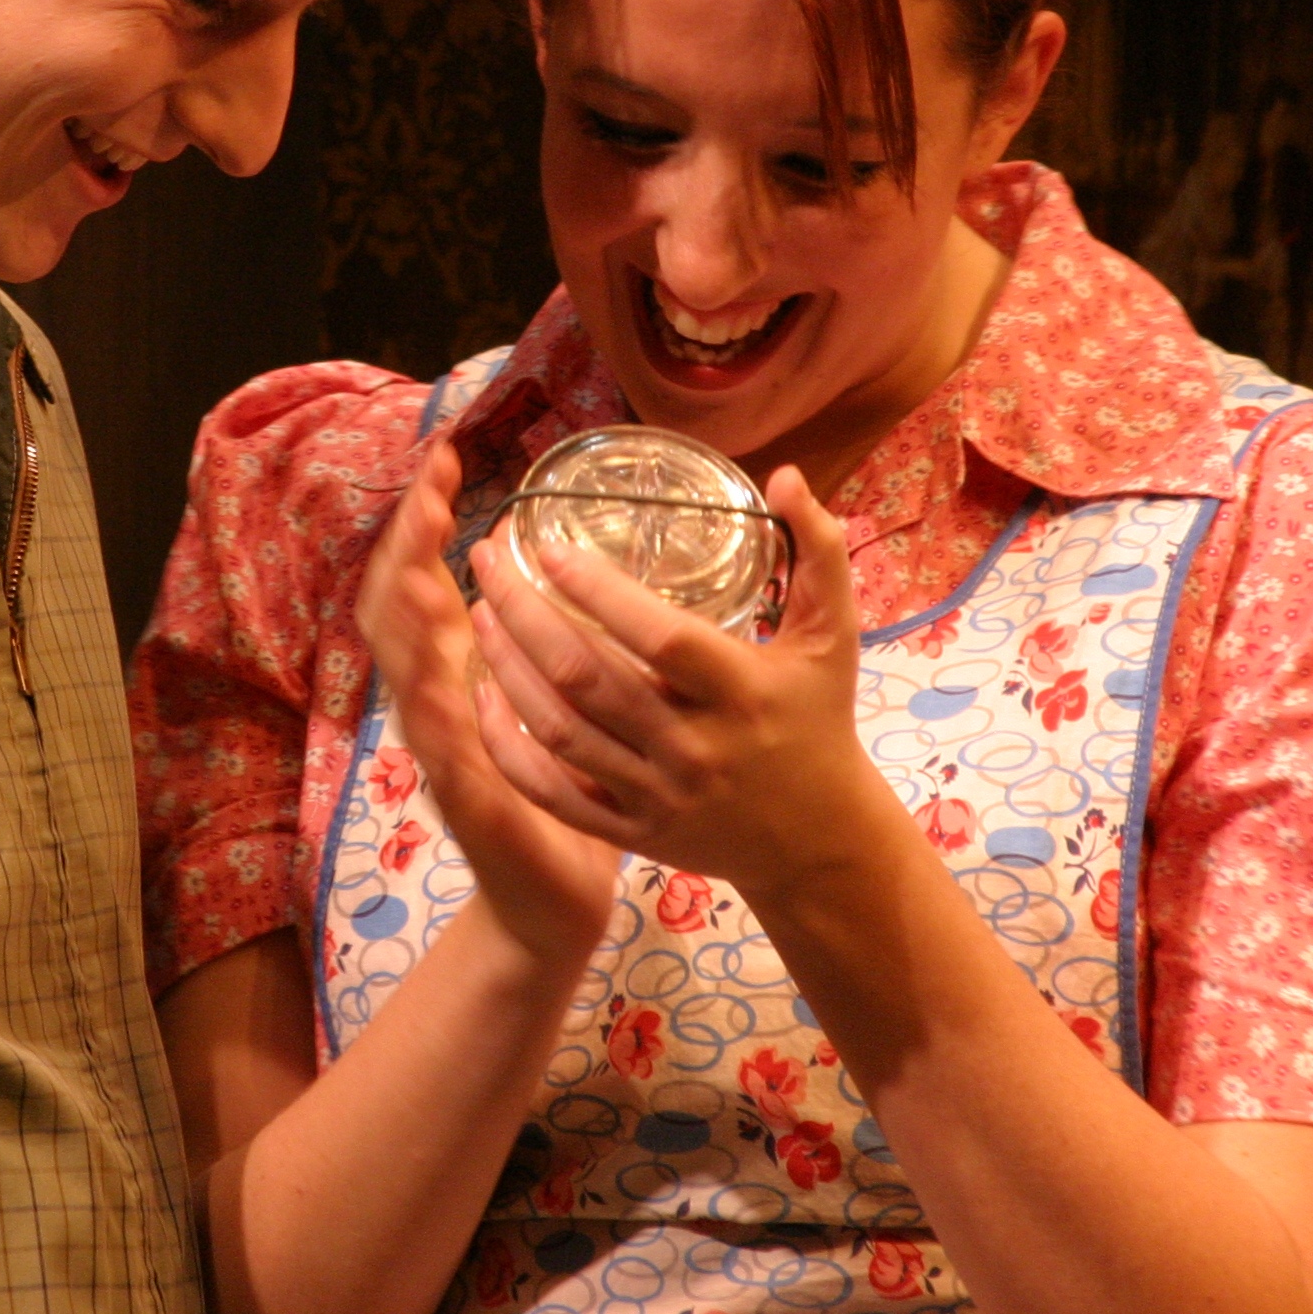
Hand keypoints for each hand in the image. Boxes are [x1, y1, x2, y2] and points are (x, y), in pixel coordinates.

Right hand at [354, 441, 623, 963]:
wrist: (552, 899)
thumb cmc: (562, 785)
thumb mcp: (544, 694)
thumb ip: (544, 626)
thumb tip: (546, 541)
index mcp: (455, 670)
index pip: (421, 577)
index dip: (422, 522)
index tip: (439, 459)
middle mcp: (435, 704)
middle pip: (396, 613)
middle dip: (405, 552)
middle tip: (425, 496)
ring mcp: (443, 756)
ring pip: (408, 681)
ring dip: (411, 628)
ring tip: (420, 573)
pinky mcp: (470, 809)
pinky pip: (446, 760)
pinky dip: (442, 723)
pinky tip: (449, 687)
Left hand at [464, 465, 877, 888]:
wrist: (818, 840)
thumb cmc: (818, 718)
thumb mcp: (833, 636)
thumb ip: (818, 551)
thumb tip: (788, 473)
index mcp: (743, 692)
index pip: (660, 638)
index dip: (600, 592)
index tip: (548, 546)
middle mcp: (696, 748)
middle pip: (589, 680)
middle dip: (524, 613)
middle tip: (487, 561)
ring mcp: (658, 795)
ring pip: (560, 731)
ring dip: (507, 668)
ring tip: (479, 611)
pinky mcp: (632, 832)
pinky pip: (553, 793)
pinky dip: (509, 747)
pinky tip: (482, 695)